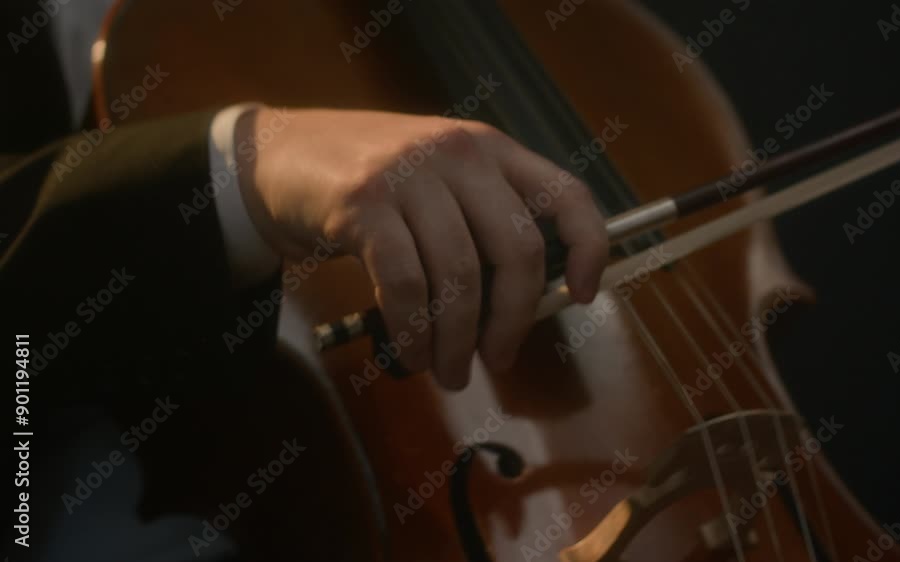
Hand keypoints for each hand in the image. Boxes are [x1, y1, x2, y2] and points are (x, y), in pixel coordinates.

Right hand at [236, 106, 608, 388]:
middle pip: (518, 250)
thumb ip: (480, 223)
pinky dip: (414, 332)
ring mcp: (410, 174)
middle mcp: (459, 154)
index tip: (584, 295)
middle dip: (513, 320)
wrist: (278, 154)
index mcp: (491, 150)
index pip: (566, 194)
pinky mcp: (363, 203)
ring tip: (448, 372)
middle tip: (498, 359)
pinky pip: (404, 285)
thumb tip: (519, 308)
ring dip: (457, 341)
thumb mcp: (438, 182)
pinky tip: (414, 353)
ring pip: (459, 276)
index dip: (588, 247)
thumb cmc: (370, 182)